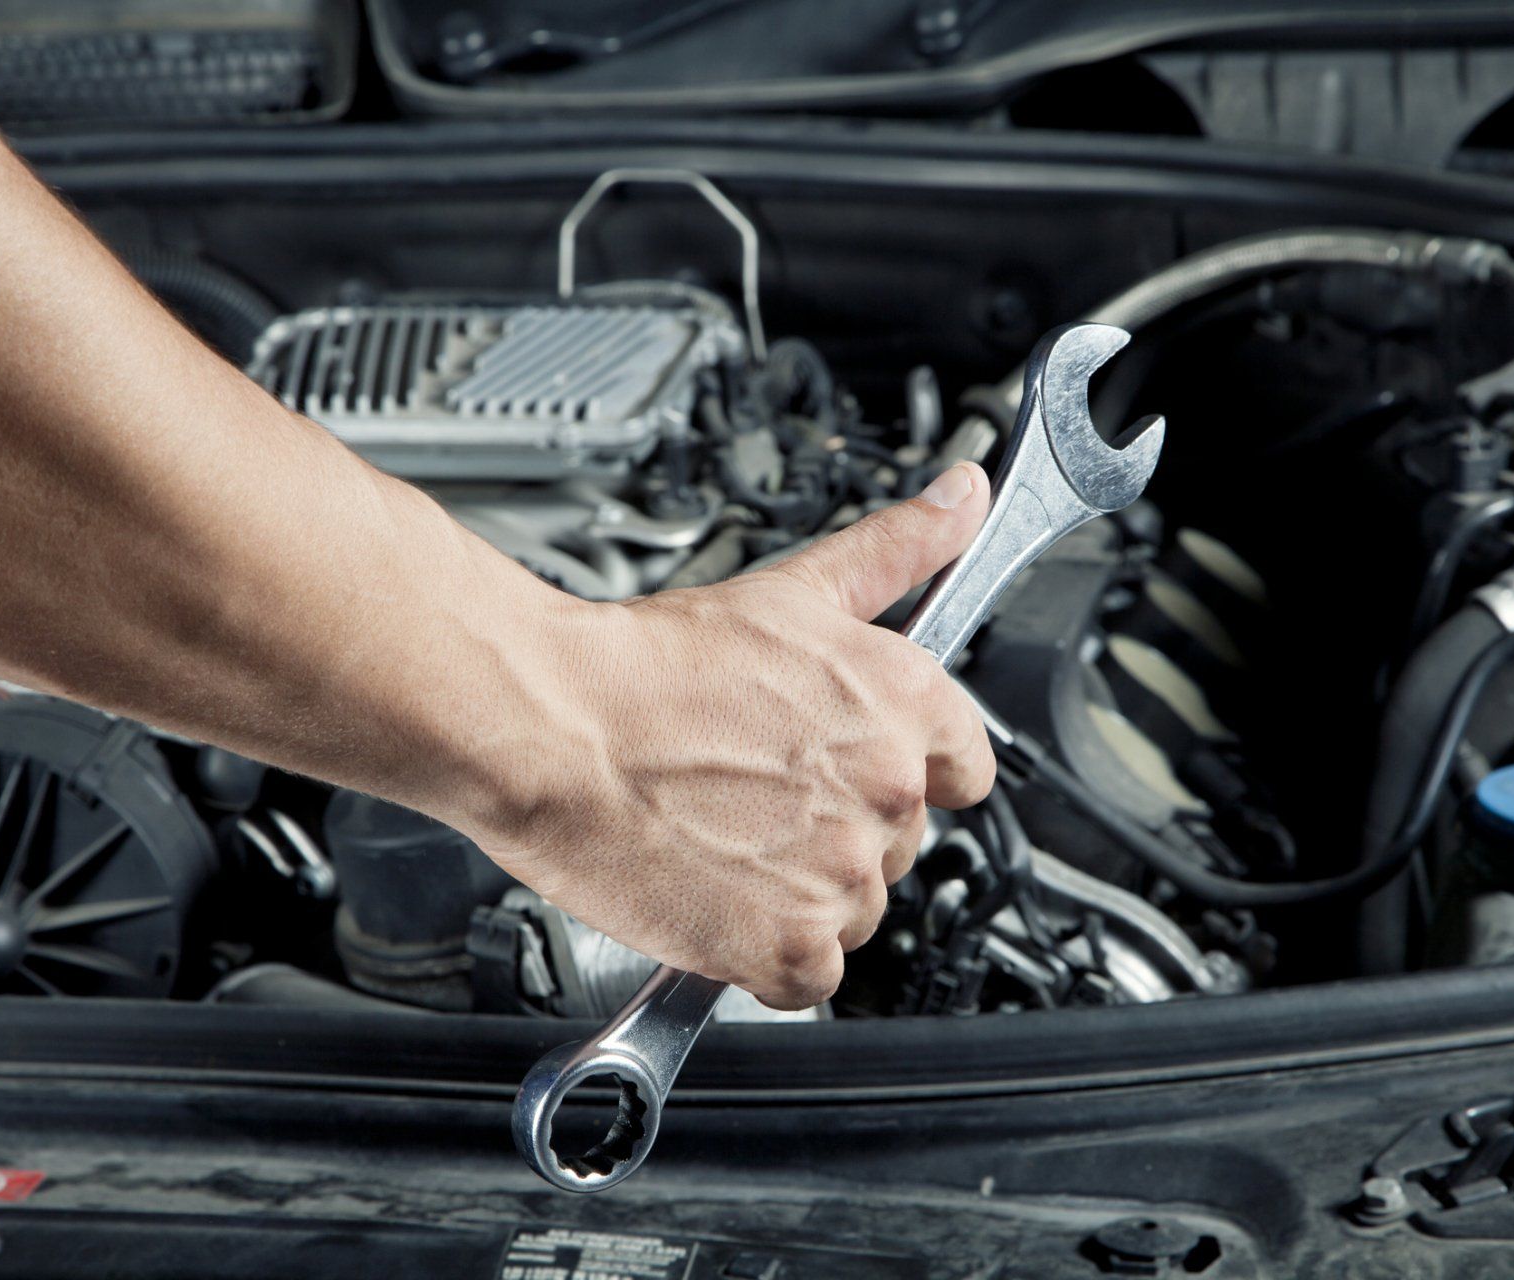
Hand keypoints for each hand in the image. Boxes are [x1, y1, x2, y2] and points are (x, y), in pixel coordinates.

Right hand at [483, 462, 997, 1008]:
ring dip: (800, 895)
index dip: (905, 774)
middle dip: (837, 832)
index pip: (966, 769)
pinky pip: (808, 975)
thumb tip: (964, 497)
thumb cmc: (648, 664)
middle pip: (898, 844)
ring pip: (854, 911)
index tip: (853, 775)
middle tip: (754, 799)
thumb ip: (897, 550)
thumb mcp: (792, 588)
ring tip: (723, 842)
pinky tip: (715, 899)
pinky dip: (762, 955)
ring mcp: (841, 873)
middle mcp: (888, 788)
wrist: (548, 722)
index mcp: (905, 702)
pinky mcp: (787, 945)